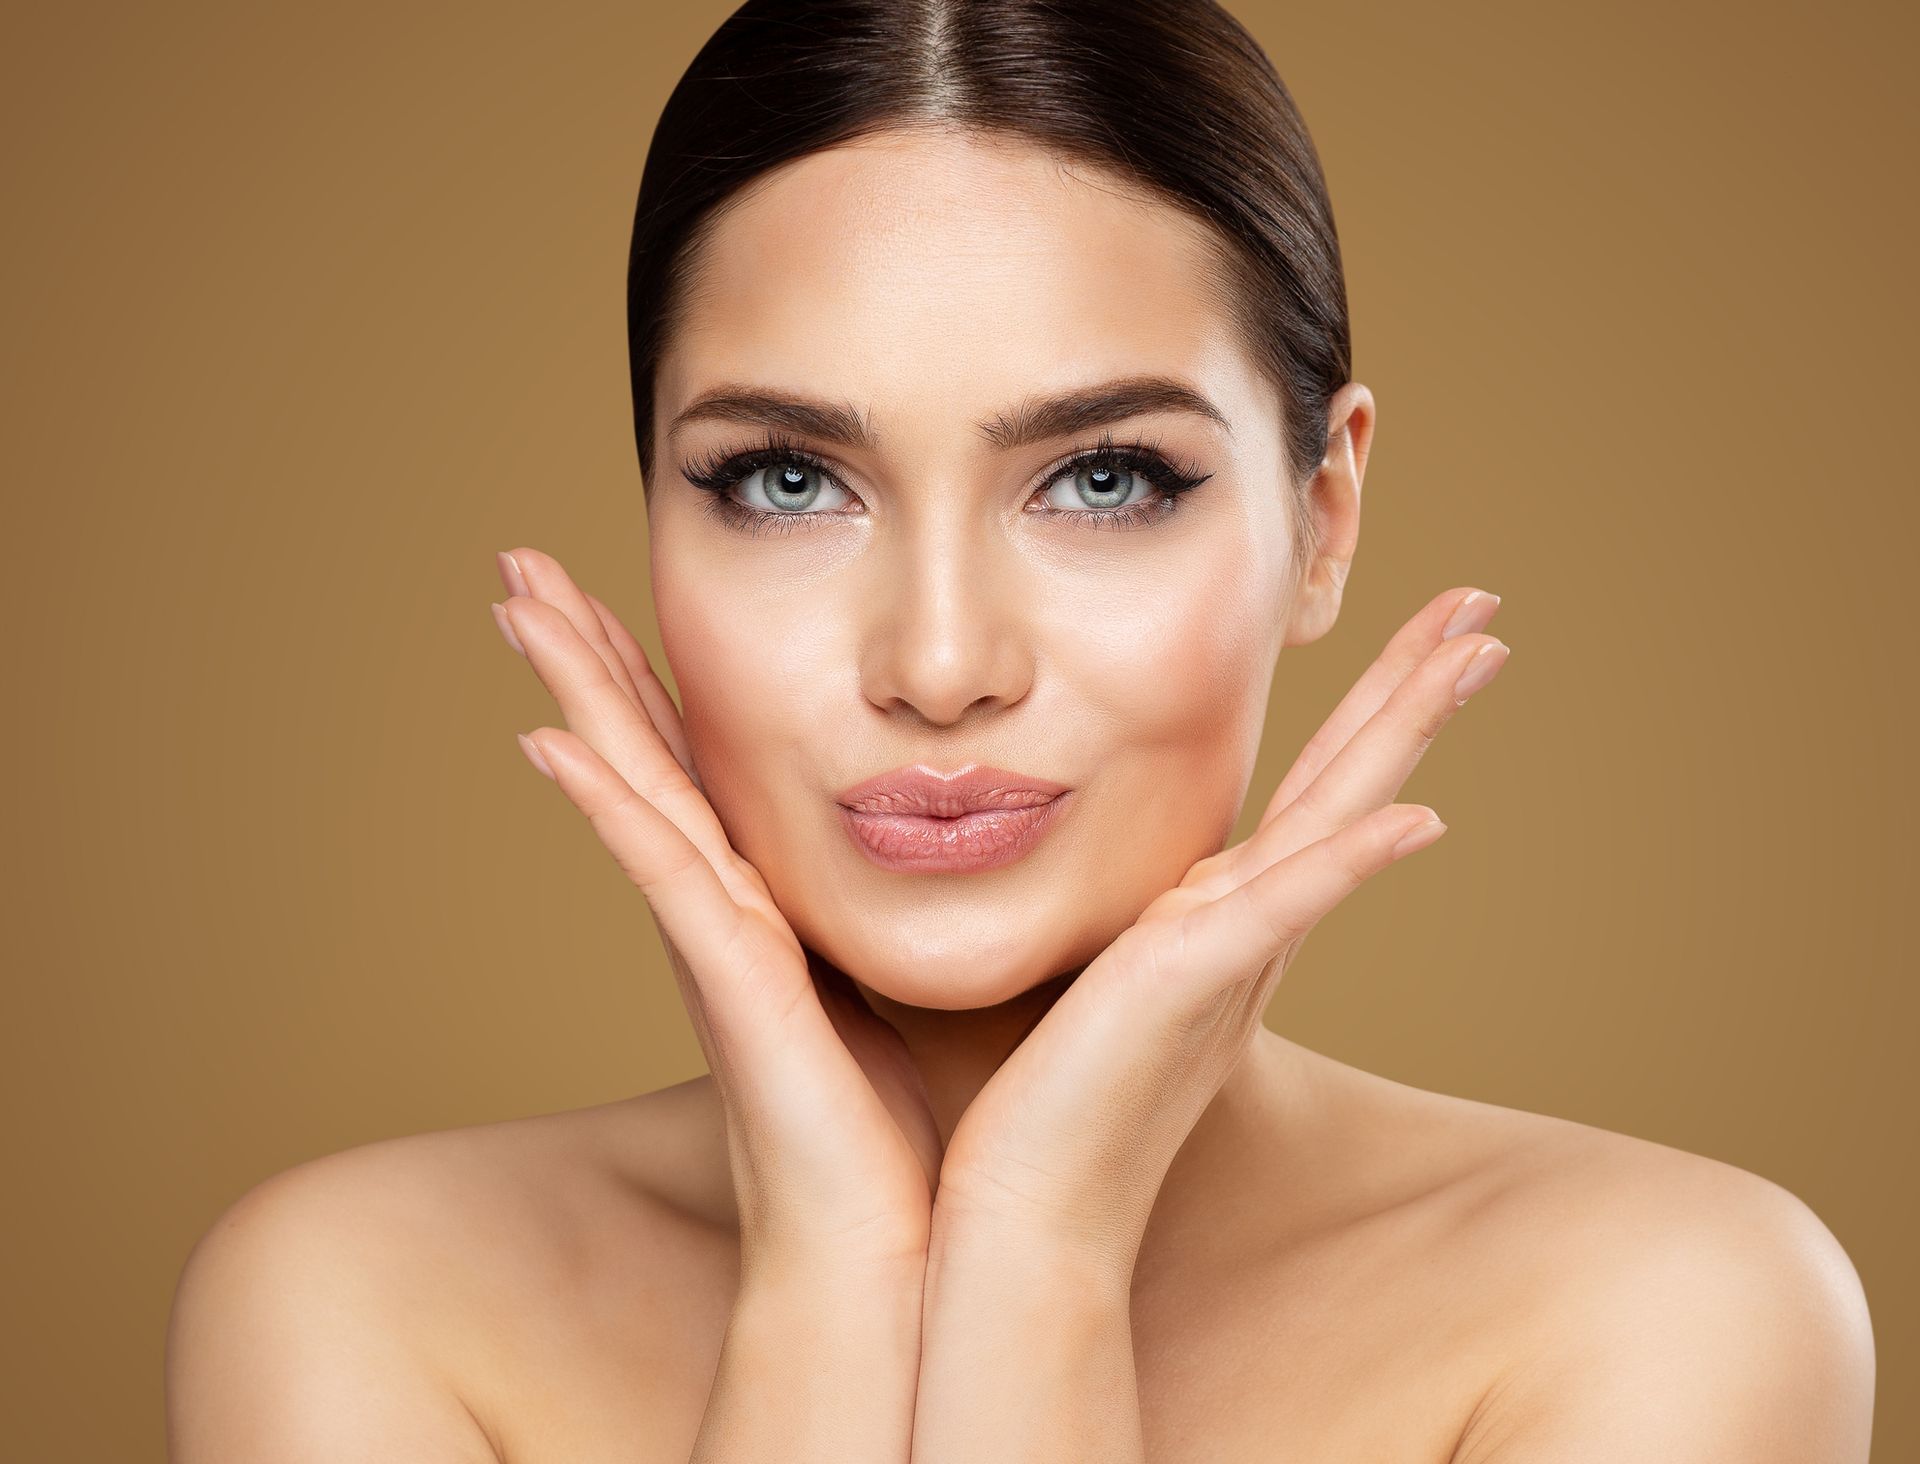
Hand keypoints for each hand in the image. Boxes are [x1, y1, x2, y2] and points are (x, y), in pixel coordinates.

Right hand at [489, 547, 942, 1283]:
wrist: (889, 1252)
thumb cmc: (907, 1133)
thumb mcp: (907, 980)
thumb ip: (909, 910)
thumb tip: (970, 843)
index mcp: (761, 906)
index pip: (695, 764)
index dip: (647, 677)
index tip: (611, 589)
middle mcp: (719, 912)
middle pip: (639, 752)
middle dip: (583, 651)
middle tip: (520, 559)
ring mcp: (713, 942)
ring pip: (631, 787)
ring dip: (574, 689)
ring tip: (515, 600)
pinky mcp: (730, 982)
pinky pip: (659, 873)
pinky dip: (604, 804)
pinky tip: (550, 738)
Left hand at [929, 586, 1510, 1279]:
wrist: (1028, 1208)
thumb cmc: (1047, 1101)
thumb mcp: (1096, 972)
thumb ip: (1128, 922)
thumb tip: (1100, 861)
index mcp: (1225, 919)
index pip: (1310, 794)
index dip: (1366, 714)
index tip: (1415, 638)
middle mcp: (1249, 928)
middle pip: (1350, 783)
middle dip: (1413, 690)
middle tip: (1481, 607)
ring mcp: (1234, 952)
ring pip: (1340, 818)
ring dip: (1406, 732)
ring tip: (1476, 651)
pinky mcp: (1195, 982)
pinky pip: (1288, 907)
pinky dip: (1353, 863)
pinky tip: (1419, 819)